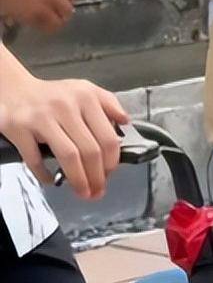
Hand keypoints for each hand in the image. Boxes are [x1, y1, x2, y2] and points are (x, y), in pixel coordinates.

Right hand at [0, 45, 129, 199]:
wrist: (16, 90)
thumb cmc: (54, 95)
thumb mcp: (85, 90)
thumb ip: (109, 104)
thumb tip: (126, 123)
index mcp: (86, 97)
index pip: (108, 137)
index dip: (111, 162)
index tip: (110, 174)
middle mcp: (66, 106)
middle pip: (90, 150)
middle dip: (97, 177)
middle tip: (97, 190)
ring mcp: (43, 118)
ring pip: (68, 156)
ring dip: (78, 180)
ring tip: (83, 192)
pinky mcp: (21, 128)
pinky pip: (36, 159)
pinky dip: (45, 175)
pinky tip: (51, 180)